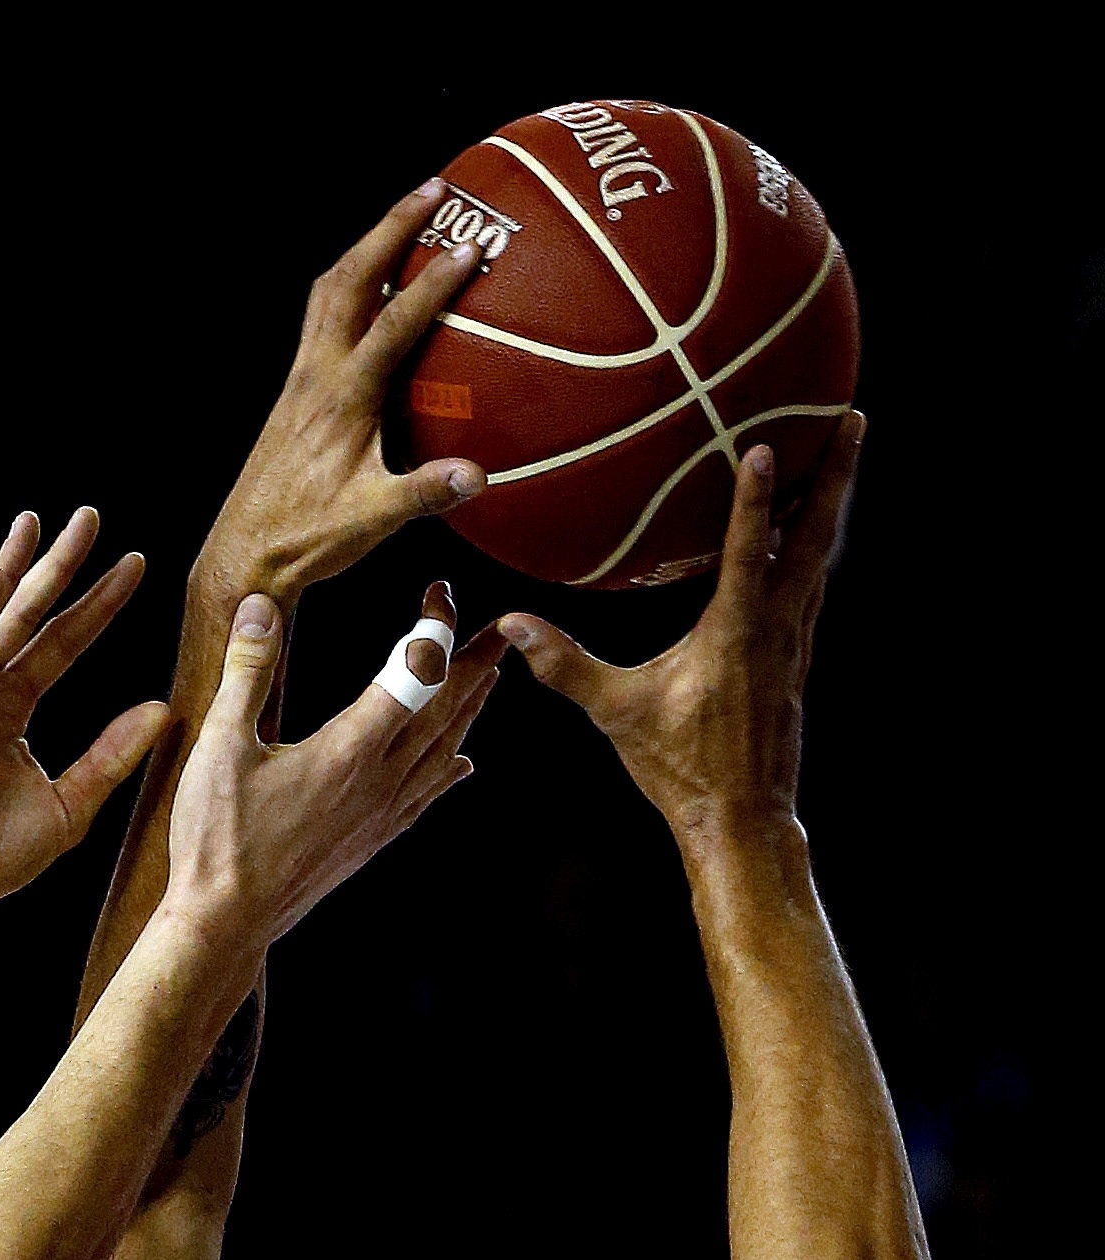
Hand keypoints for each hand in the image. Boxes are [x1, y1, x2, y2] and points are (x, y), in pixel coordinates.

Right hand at [0, 509, 170, 919]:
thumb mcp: (71, 803)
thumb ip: (112, 755)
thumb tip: (164, 709)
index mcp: (11, 711)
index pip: (62, 643)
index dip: (98, 605)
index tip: (136, 565)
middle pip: (29, 614)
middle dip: (60, 566)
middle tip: (91, 516)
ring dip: (13, 567)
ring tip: (41, 522)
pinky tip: (0, 576)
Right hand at [163, 583, 505, 949]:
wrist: (227, 921)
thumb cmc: (218, 836)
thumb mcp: (222, 743)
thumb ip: (246, 671)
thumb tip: (259, 607)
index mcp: (350, 750)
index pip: (413, 672)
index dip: (434, 626)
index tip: (440, 591)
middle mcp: (380, 781)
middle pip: (446, 710)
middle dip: (474, 661)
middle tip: (501, 627)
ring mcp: (381, 814)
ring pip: (445, 751)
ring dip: (470, 709)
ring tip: (488, 677)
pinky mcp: (372, 839)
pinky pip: (428, 794)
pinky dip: (451, 768)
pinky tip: (462, 763)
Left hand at [198, 178, 489, 597]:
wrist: (244, 553)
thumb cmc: (307, 539)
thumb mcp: (371, 520)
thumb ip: (423, 493)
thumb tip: (477, 475)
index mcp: (341, 398)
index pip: (394, 322)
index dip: (434, 282)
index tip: (472, 244)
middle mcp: (315, 376)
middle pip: (350, 279)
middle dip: (392, 228)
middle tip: (436, 189)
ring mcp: (300, 381)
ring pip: (328, 292)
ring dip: (366, 248)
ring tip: (405, 218)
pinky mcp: (294, 394)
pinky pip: (322, 320)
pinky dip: (350, 288)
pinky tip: (373, 291)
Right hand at [496, 413, 866, 842]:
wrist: (740, 820)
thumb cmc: (680, 767)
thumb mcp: (616, 712)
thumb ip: (565, 665)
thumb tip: (511, 624)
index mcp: (737, 635)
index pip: (751, 552)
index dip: (757, 498)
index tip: (767, 445)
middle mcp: (778, 629)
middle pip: (817, 538)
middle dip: (837, 477)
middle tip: (853, 419)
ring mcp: (794, 643)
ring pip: (821, 557)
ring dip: (831, 505)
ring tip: (838, 456)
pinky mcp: (794, 657)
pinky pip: (809, 584)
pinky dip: (812, 545)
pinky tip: (803, 533)